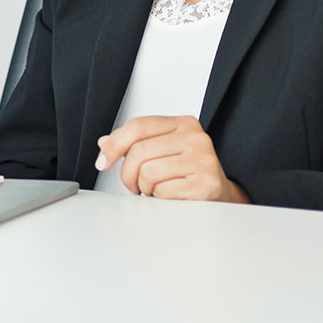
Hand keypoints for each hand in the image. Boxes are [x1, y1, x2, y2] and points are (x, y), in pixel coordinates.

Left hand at [95, 115, 250, 202]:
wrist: (219, 195)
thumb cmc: (188, 173)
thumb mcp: (162, 151)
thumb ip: (134, 144)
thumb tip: (105, 143)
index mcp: (183, 124)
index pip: (138, 126)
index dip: (115, 145)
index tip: (103, 161)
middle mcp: (195, 138)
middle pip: (139, 151)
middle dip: (128, 174)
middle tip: (134, 184)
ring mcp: (203, 159)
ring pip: (148, 172)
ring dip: (145, 188)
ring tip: (156, 189)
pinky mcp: (206, 183)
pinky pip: (163, 191)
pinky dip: (160, 198)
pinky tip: (170, 196)